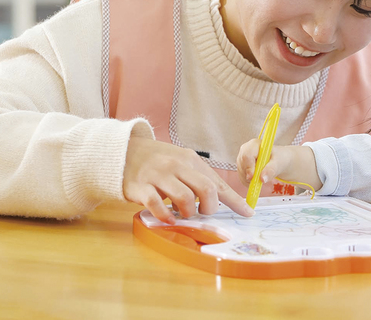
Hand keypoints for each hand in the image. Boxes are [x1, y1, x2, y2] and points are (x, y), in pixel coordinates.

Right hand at [123, 133, 253, 223]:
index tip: (248, 213)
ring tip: (182, 214)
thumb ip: (198, 177)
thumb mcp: (181, 162)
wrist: (123, 151)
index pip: (218, 183)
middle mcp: (177, 166)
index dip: (235, 201)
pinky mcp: (140, 187)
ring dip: (188, 213)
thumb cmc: (157, 161)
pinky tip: (168, 219)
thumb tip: (220, 199)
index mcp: (191, 160)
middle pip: (206, 190)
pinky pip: (157, 205)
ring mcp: (158, 176)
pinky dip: (166, 216)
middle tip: (202, 213)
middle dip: (210, 208)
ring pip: (185, 198)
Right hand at [236, 138, 321, 190]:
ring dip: (249, 179)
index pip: (247, 155)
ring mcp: (242, 157)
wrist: (279, 161)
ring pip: (240, 171)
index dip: (249, 167)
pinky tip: (256, 180)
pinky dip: (247, 181)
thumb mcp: (278, 164)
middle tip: (259, 180)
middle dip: (249, 174)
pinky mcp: (241, 165)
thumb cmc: (279, 159)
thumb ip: (270, 170)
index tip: (253, 177)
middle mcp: (246, 149)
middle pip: (242, 164)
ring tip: (260, 179)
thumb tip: (262, 179)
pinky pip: (241, 176)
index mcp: (255, 144)